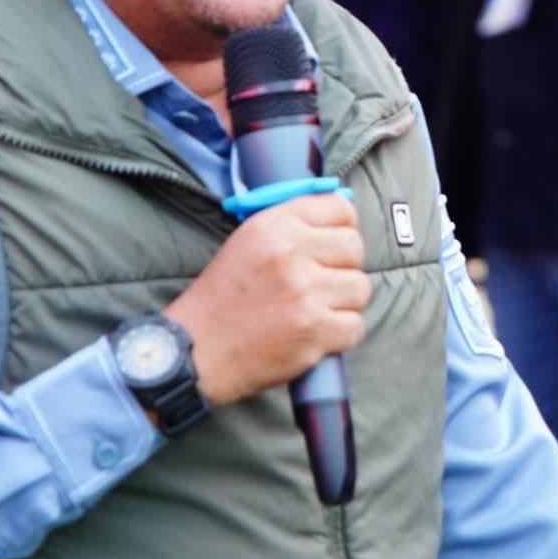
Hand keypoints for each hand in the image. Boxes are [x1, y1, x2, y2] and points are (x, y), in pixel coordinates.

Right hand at [164, 194, 369, 407]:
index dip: (344, 227)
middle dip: (345, 266)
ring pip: (360, 288)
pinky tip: (318, 333)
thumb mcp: (247, 241)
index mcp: (274, 226)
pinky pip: (355, 325)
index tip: (335, 243)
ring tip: (318, 310)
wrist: (197, 350)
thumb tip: (341, 218)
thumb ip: (291, 226)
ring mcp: (305, 294)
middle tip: (325, 282)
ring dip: (345, 302)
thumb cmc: (221, 297)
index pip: (340, 209)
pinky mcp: (313, 332)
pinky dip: (341, 333)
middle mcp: (291, 254)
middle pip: (355, 248)